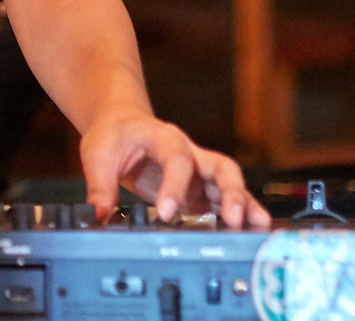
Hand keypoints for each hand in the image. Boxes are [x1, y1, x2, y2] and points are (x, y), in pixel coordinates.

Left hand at [79, 108, 269, 228]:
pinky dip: (237, 215)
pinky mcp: (200, 190)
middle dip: (230, 192)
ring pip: (230, 185)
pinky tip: (248, 232)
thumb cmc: (114, 134)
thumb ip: (100, 186)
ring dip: (243, 205)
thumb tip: (100, 216)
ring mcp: (199, 172)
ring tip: (256, 227)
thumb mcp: (98, 154)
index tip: (167, 212)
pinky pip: (223, 202)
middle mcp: (190, 154)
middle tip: (233, 218)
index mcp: (165, 138)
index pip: (177, 159)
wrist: (123, 122)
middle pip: (221, 167)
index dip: (175, 185)